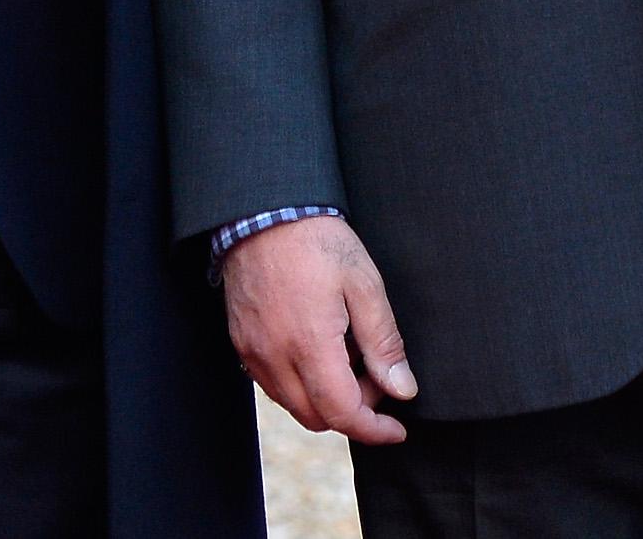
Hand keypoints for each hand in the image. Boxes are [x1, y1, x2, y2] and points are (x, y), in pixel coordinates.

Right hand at [222, 213, 416, 443]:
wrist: (262, 211)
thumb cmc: (316, 242)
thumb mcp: (364, 284)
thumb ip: (383, 343)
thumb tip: (401, 388)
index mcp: (309, 344)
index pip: (342, 414)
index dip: (374, 430)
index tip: (396, 429)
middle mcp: (274, 356)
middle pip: (317, 419)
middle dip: (353, 411)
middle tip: (374, 377)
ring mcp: (252, 351)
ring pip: (293, 405)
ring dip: (325, 399)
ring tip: (346, 357)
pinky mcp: (241, 342)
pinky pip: (272, 385)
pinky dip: (300, 385)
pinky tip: (317, 351)